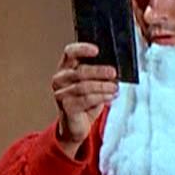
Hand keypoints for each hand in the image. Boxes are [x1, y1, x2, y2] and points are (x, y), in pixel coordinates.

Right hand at [52, 43, 117, 158]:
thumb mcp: (93, 84)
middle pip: (80, 71)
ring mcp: (61, 93)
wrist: (77, 125)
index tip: (97, 50)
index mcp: (65, 68)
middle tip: (113, 73)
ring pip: (84, 86)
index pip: (70, 52)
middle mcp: (60, 79)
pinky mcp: (66, 107)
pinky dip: (101, 97)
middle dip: (99, 71)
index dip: (82, 49)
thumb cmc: (86, 102)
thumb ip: (99, 74)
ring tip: (115, 88)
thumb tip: (115, 68)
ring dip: (103, 86)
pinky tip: (110, 97)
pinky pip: (85, 99)